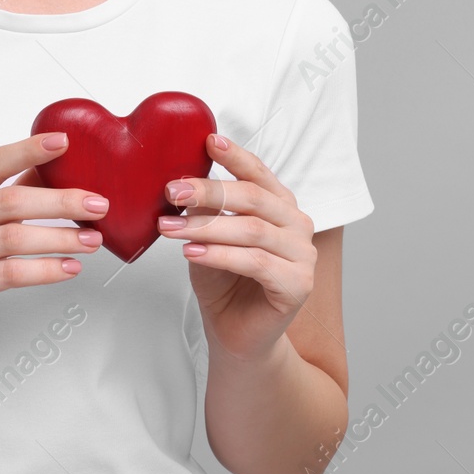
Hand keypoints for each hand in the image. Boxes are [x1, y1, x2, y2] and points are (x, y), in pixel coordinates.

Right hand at [0, 132, 109, 350]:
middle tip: (97, 204)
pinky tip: (69, 267)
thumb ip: (5, 194)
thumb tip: (54, 170)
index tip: (63, 142)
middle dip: (61, 201)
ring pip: (14, 239)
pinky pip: (10, 274)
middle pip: (11, 201)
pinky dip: (45, 270)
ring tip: (92, 239)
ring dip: (60, 238)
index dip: (28, 150)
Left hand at [157, 134, 316, 360]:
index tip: (208, 141)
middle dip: (210, 191)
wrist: (235, 333)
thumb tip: (186, 182)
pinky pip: (256, 262)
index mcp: (280, 205)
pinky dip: (220, 255)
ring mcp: (303, 255)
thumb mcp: (206, 237)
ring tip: (170, 228)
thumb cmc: (222, 281)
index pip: (258, 173)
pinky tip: (192, 253)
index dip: (235, 156)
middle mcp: (297, 225)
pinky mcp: (299, 285)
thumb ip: (205, 210)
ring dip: (207, 227)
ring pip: (253, 230)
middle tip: (173, 191)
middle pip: (254, 199)